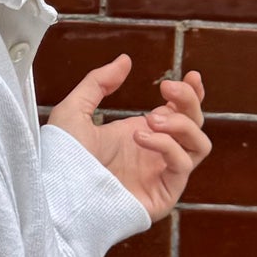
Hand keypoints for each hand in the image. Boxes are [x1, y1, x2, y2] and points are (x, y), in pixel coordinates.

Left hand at [47, 59, 208, 222]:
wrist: (57, 196)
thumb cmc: (61, 159)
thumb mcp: (75, 111)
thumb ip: (99, 83)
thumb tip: (125, 60)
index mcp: (142, 135)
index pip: (182, 113)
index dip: (192, 94)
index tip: (191, 75)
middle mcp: (156, 155)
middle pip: (196, 125)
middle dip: (189, 101)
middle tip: (166, 89)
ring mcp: (162, 175)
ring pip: (199, 145)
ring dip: (182, 124)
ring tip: (151, 117)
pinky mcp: (164, 194)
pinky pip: (183, 165)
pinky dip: (167, 145)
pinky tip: (140, 138)